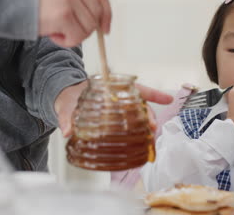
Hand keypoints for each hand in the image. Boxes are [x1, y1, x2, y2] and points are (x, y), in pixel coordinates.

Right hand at [38, 0, 111, 46]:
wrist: (6, 5)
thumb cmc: (31, 2)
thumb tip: (99, 21)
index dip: (106, 14)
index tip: (105, 29)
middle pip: (96, 13)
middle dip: (87, 29)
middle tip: (70, 32)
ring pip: (89, 27)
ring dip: (75, 36)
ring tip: (58, 31)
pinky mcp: (63, 14)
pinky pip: (78, 36)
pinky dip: (68, 41)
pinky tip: (54, 35)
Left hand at [54, 81, 172, 136]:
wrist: (65, 102)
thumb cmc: (69, 97)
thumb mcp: (66, 103)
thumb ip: (67, 116)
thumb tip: (67, 131)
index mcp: (111, 89)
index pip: (137, 89)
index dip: (154, 94)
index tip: (168, 99)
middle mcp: (118, 99)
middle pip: (140, 106)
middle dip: (149, 116)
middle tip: (152, 127)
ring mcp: (117, 111)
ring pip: (137, 117)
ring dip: (145, 127)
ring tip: (150, 139)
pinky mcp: (114, 124)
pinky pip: (128, 128)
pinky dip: (135, 136)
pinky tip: (140, 145)